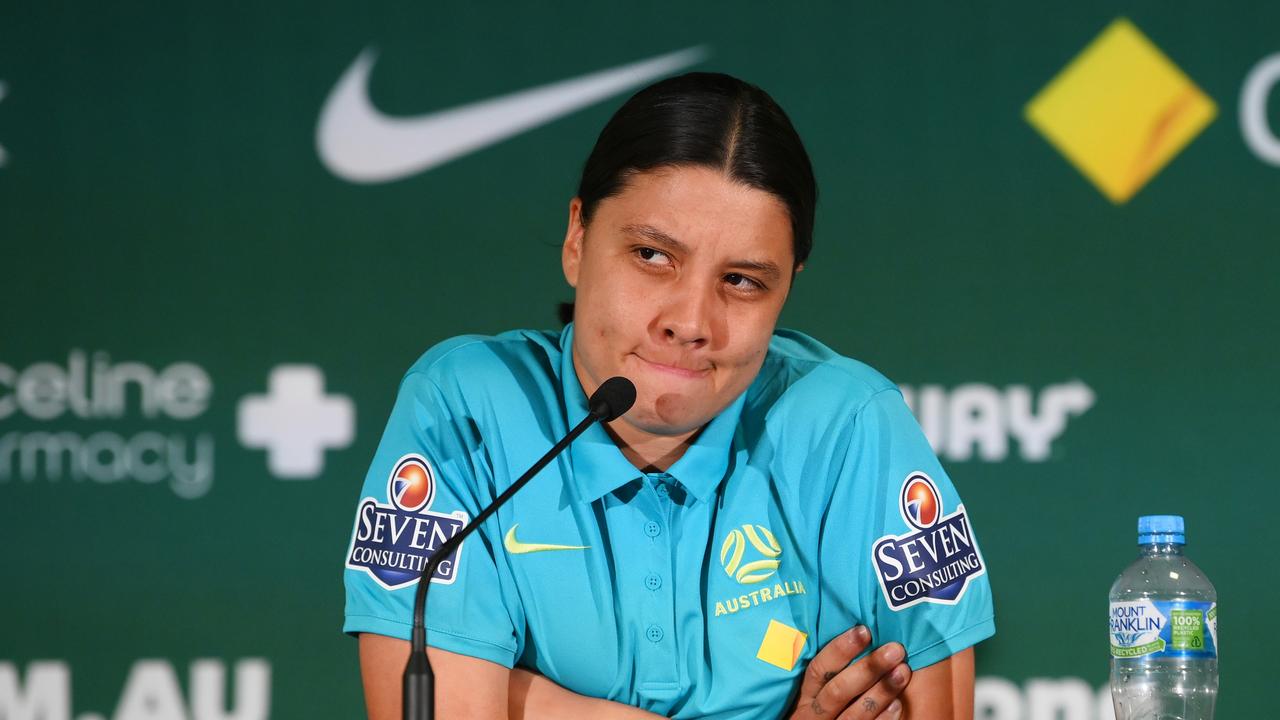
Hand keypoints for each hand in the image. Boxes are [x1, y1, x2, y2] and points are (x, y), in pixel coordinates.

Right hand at [787, 626, 911, 718]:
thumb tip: (859, 634)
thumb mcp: (815, 694)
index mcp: (805, 696)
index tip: (864, 631)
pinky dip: (883, 718)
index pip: (818, 670)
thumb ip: (830, 674)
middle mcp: (814, 714)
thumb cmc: (822, 711)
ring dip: (881, 692)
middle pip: (838, 690)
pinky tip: (898, 704)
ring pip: (854, 715)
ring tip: (903, 671)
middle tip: (894, 650)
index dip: (839, 650)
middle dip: (868, 668)